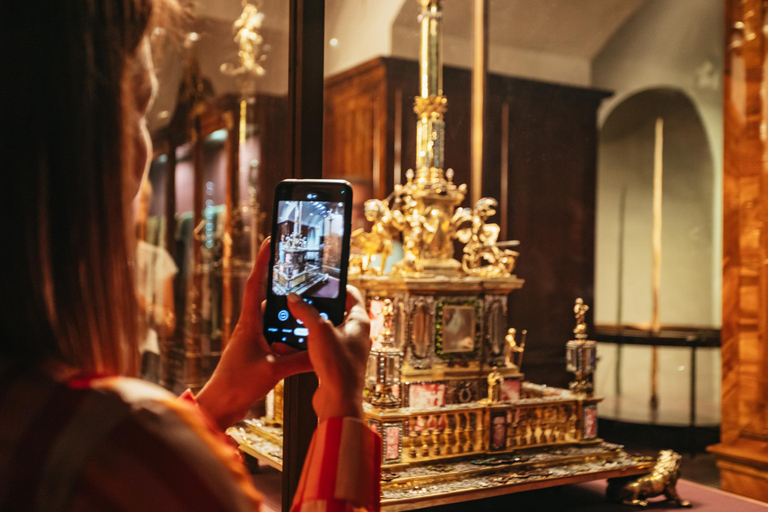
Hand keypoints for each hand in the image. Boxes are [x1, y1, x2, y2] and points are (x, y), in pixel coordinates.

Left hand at [196, 238, 311, 429]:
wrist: (221, 406)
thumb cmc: (237, 384)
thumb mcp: (274, 370)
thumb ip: (300, 360)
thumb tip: (322, 351)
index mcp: (248, 323)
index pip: (254, 284)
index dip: (263, 261)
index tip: (271, 241)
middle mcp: (250, 328)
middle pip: (269, 300)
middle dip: (285, 289)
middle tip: (303, 277)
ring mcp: (254, 341)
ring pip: (277, 322)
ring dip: (291, 319)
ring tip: (311, 313)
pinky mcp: (260, 355)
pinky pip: (279, 340)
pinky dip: (292, 339)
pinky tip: (306, 343)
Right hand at [287, 286, 369, 422]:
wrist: (338, 402)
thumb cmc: (338, 366)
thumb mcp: (319, 330)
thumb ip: (305, 311)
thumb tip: (294, 299)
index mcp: (359, 321)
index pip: (351, 294)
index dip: (336, 286)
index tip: (320, 282)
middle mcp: (355, 334)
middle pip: (336, 311)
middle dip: (316, 307)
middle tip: (301, 301)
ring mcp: (346, 349)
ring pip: (325, 330)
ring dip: (308, 326)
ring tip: (291, 321)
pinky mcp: (335, 362)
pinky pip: (319, 347)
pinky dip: (305, 344)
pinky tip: (289, 344)